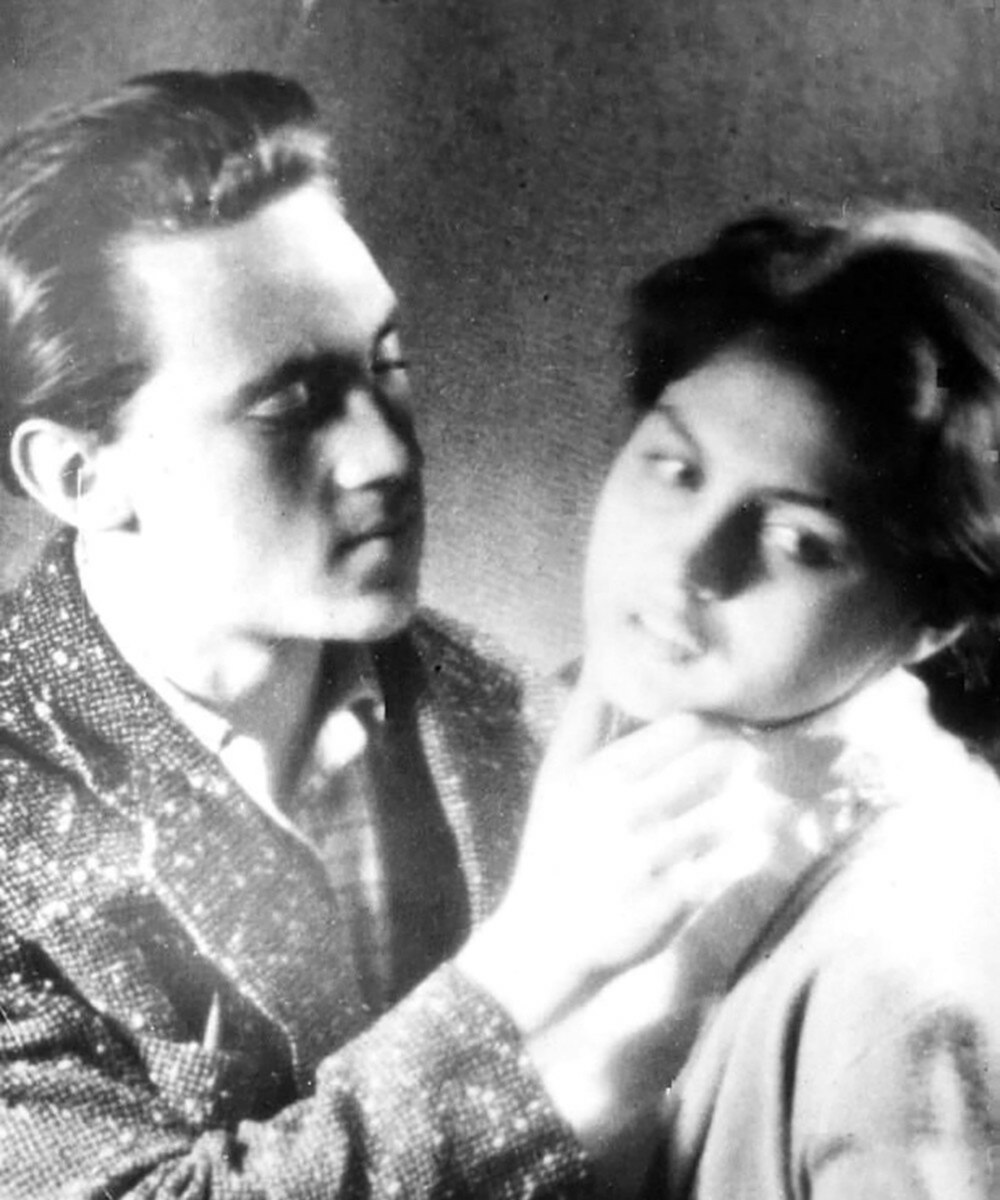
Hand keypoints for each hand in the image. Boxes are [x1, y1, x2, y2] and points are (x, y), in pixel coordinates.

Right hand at [458, 663, 769, 1034]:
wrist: (541, 941)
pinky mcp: (667, 901)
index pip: (683, 727)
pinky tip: (766, 844)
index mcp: (600, 773)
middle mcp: (624, 809)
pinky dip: (750, 854)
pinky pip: (724, 868)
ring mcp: (647, 857)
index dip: (720, 725)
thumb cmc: (553, 849)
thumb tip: (604, 658)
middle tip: (770, 762)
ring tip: (785, 801)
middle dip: (749, 759)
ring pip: (727, 813)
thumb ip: (585, 719)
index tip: (739, 734)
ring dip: (763, 804)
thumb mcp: (554, 778)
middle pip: (713, 762)